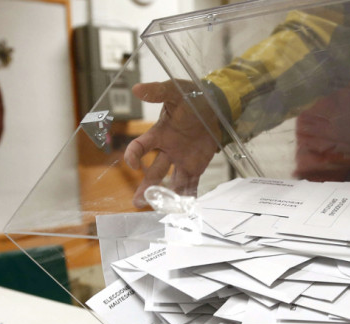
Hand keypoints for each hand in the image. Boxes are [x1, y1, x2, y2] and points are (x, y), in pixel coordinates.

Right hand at [123, 80, 220, 207]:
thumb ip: (158, 91)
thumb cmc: (193, 97)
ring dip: (165, 196)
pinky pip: (190, 184)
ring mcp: (181, 161)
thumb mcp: (175, 91)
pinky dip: (188, 196)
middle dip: (146, 187)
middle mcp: (167, 151)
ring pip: (170, 182)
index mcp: (159, 134)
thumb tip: (137, 88)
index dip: (133, 155)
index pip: (140, 147)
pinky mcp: (195, 167)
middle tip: (138, 201)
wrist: (217, 106)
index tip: (133, 163)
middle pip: (153, 172)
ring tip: (159, 209)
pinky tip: (185, 208)